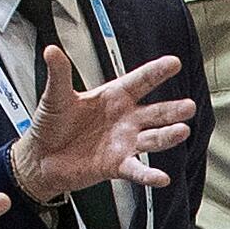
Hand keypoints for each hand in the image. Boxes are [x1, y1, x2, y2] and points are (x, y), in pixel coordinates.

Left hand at [11, 45, 190, 206]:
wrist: (41, 158)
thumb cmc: (52, 126)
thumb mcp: (55, 97)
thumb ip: (59, 74)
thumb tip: (52, 51)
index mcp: (113, 98)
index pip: (140, 82)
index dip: (157, 72)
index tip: (174, 63)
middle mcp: (125, 120)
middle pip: (155, 113)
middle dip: (173, 110)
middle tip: (188, 106)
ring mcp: (124, 143)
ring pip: (153, 139)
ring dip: (168, 137)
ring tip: (182, 132)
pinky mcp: (117, 165)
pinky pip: (137, 169)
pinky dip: (149, 175)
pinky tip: (161, 177)